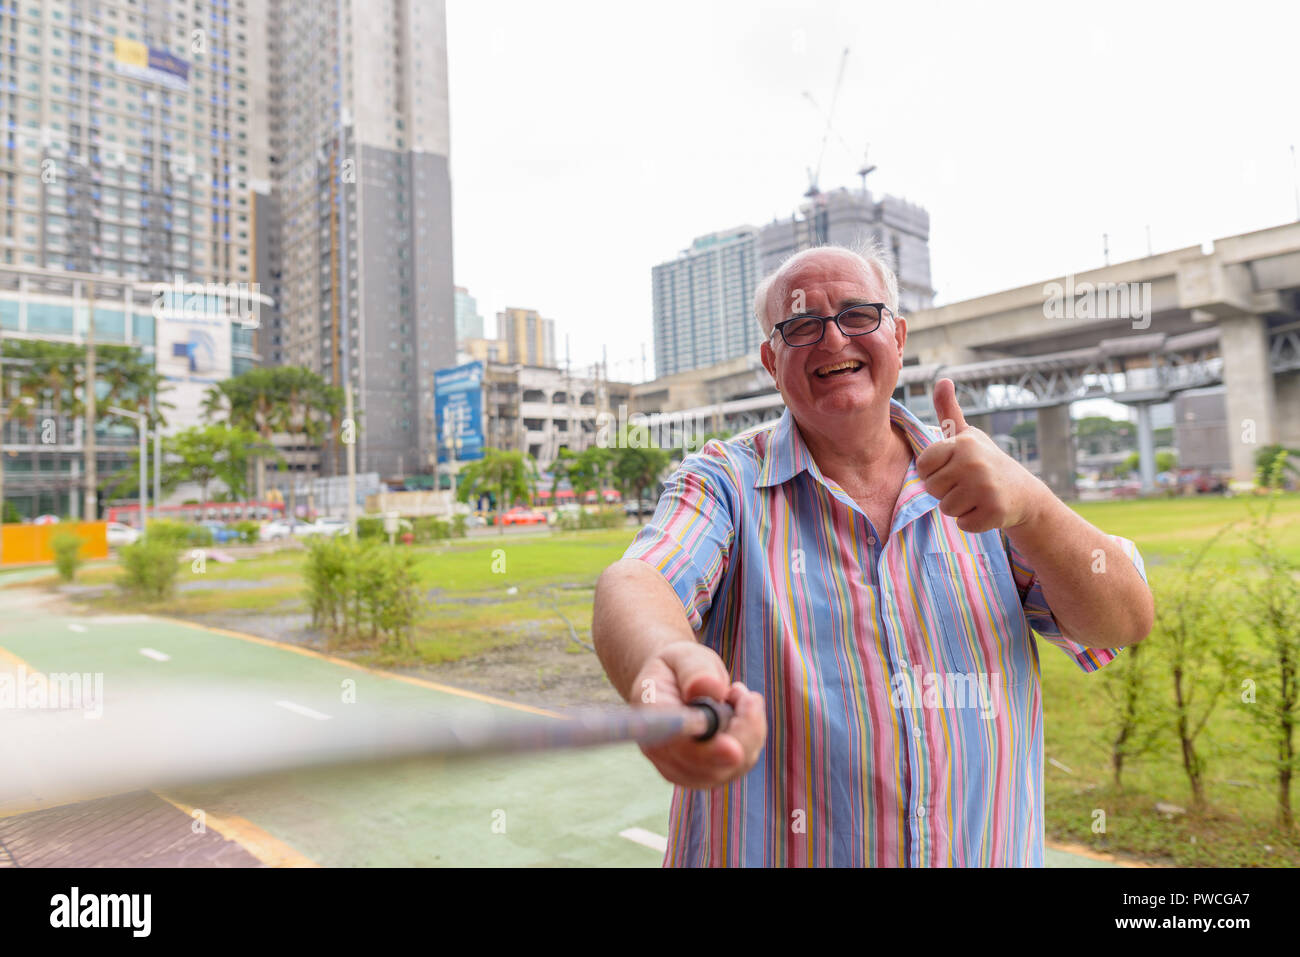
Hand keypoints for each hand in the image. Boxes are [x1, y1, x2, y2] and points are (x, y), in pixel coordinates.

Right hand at [631, 642, 765, 789]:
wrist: (673, 683)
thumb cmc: (678, 668)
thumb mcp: (683, 657)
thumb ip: (695, 670)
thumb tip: (711, 689)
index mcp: (650, 721)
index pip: (677, 745)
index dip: (706, 751)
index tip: (734, 750)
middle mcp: (662, 753)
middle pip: (711, 765)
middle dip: (742, 730)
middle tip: (742, 692)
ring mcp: (683, 770)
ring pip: (733, 766)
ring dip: (748, 728)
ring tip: (735, 693)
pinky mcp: (706, 775)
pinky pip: (742, 763)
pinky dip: (751, 735)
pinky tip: (738, 711)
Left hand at [915, 378, 1051, 533]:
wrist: (1024, 493)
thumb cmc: (985, 461)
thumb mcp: (966, 434)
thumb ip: (948, 410)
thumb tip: (942, 379)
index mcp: (963, 444)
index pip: (923, 467)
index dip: (934, 472)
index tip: (953, 468)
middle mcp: (973, 463)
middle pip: (932, 489)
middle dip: (946, 491)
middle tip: (968, 484)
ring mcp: (985, 488)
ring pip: (946, 508)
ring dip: (959, 507)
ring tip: (978, 496)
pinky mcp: (994, 512)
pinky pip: (963, 524)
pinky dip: (972, 522)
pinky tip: (987, 509)